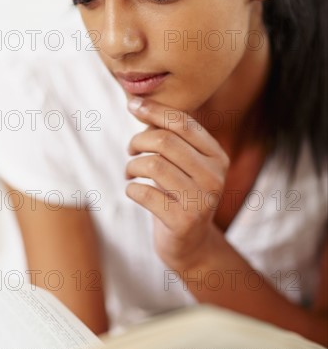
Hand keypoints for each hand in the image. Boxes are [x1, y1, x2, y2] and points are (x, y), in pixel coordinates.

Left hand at [125, 97, 229, 268]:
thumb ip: (169, 137)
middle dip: (138, 141)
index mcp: (217, 156)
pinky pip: (144, 192)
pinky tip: (134, 191)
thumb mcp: (182, 164)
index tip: (132, 106)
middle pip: (165, 141)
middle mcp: (215, 177)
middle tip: (130, 151)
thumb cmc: (179, 194)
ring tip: (130, 172)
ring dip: (132, 166)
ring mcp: (201, 201)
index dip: (154, 110)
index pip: (183, 123)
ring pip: (153, 165)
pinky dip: (131, 188)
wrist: (190, 244)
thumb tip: (137, 105)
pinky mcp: (183, 221)